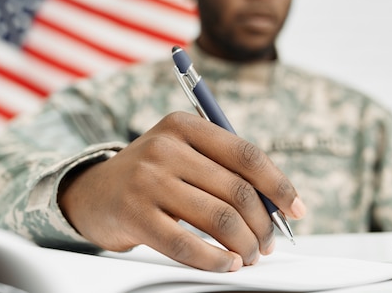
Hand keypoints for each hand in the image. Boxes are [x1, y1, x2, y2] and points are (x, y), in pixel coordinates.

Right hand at [58, 111, 305, 271]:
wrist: (94, 192)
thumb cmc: (152, 174)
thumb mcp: (184, 154)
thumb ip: (225, 168)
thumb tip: (277, 204)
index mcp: (184, 125)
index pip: (247, 154)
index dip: (278, 185)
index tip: (297, 209)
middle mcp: (165, 147)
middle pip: (238, 190)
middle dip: (263, 224)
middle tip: (268, 243)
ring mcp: (147, 180)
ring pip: (219, 218)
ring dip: (244, 245)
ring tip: (248, 256)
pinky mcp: (135, 215)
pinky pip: (187, 245)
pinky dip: (215, 260)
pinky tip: (226, 264)